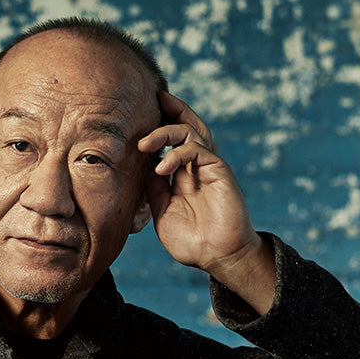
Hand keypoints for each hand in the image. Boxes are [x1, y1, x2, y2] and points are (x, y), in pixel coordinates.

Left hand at [138, 91, 274, 313]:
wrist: (218, 257)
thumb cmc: (192, 241)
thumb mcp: (162, 213)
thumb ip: (153, 190)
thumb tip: (143, 167)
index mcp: (184, 175)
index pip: (173, 142)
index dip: (160, 126)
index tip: (140, 118)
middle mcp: (197, 167)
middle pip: (187, 126)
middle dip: (171, 110)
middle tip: (152, 101)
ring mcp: (209, 167)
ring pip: (191, 132)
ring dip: (166, 132)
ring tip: (144, 143)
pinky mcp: (219, 171)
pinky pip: (198, 150)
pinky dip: (177, 154)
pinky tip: (161, 168)